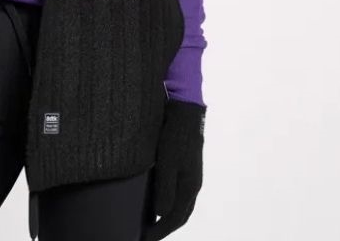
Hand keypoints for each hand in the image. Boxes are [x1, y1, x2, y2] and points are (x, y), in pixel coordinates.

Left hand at [142, 99, 205, 240]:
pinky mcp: (187, 166)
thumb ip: (165, 189)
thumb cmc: (174, 136)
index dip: (161, 232)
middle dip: (166, 228)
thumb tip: (162, 215)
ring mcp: (191, 175)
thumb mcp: (167, 163)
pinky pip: (180, 192)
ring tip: (153, 221)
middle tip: (149, 235)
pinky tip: (159, 199)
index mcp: (190, 187)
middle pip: (181, 215)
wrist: (185, 112)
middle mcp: (193, 184)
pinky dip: (171, 202)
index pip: (176, 218)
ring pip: (182, 204)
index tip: (146, 239)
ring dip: (169, 216)